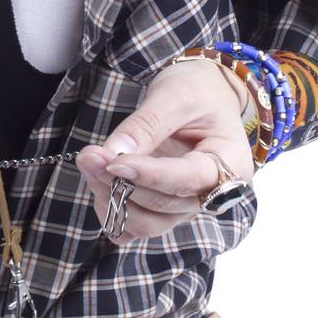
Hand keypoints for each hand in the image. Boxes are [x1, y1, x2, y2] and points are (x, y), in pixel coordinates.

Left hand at [75, 59, 254, 241]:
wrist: (204, 93)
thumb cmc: (197, 90)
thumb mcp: (174, 95)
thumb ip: (146, 125)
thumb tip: (113, 154)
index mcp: (229, 164)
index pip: (186, 180)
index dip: (148, 175)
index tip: (113, 162)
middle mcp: (210, 194)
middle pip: (163, 206)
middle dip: (121, 184)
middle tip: (89, 155)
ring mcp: (186, 205)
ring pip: (147, 223)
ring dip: (113, 199)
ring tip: (90, 163)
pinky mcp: (164, 208)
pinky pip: (136, 226)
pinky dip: (114, 212)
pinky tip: (99, 181)